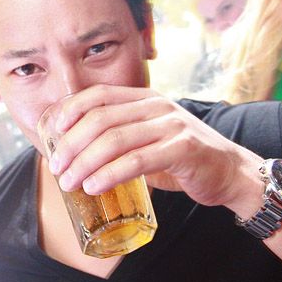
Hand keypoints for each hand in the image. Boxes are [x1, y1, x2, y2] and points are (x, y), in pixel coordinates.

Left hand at [45, 85, 261, 210]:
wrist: (230, 172)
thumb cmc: (183, 160)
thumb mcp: (149, 141)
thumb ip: (121, 140)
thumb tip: (75, 154)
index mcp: (146, 99)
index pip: (98, 95)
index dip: (69, 111)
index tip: (51, 132)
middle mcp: (157, 106)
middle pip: (100, 118)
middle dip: (71, 144)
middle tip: (56, 168)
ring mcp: (171, 125)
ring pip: (115, 139)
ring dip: (85, 163)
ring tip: (69, 182)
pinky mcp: (183, 149)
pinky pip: (137, 161)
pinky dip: (110, 174)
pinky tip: (94, 186)